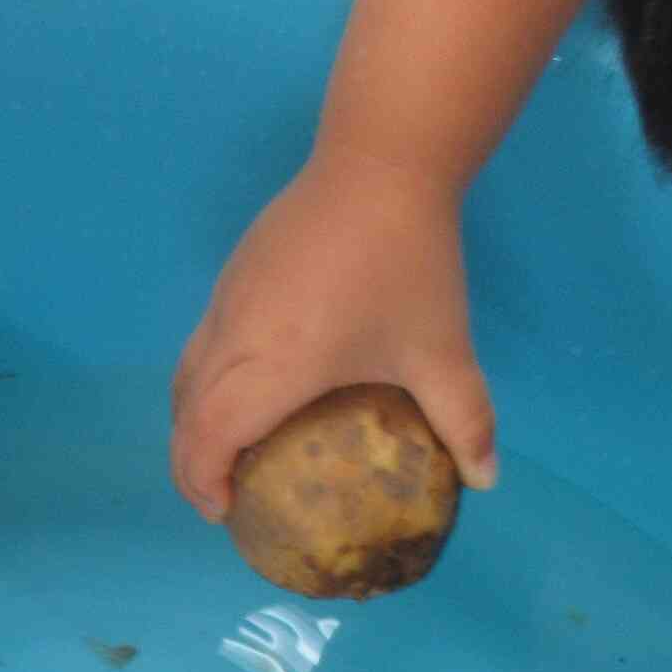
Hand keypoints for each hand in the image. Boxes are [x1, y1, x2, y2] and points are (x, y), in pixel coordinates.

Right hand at [170, 142, 497, 522]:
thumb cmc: (408, 260)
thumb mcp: (442, 349)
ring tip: (223, 452)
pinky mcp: (234, 275)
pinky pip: (202, 344)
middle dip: (190, 464)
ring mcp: (228, 301)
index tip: (225, 513)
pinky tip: (244, 390)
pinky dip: (205, 384)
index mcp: (274, 364)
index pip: (209, 437)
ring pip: (185, 375)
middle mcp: (236, 336)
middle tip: (221, 497)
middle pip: (184, 413)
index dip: (203, 482)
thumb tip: (487, 478)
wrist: (380, 159)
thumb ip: (464, 419)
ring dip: (192, 422)